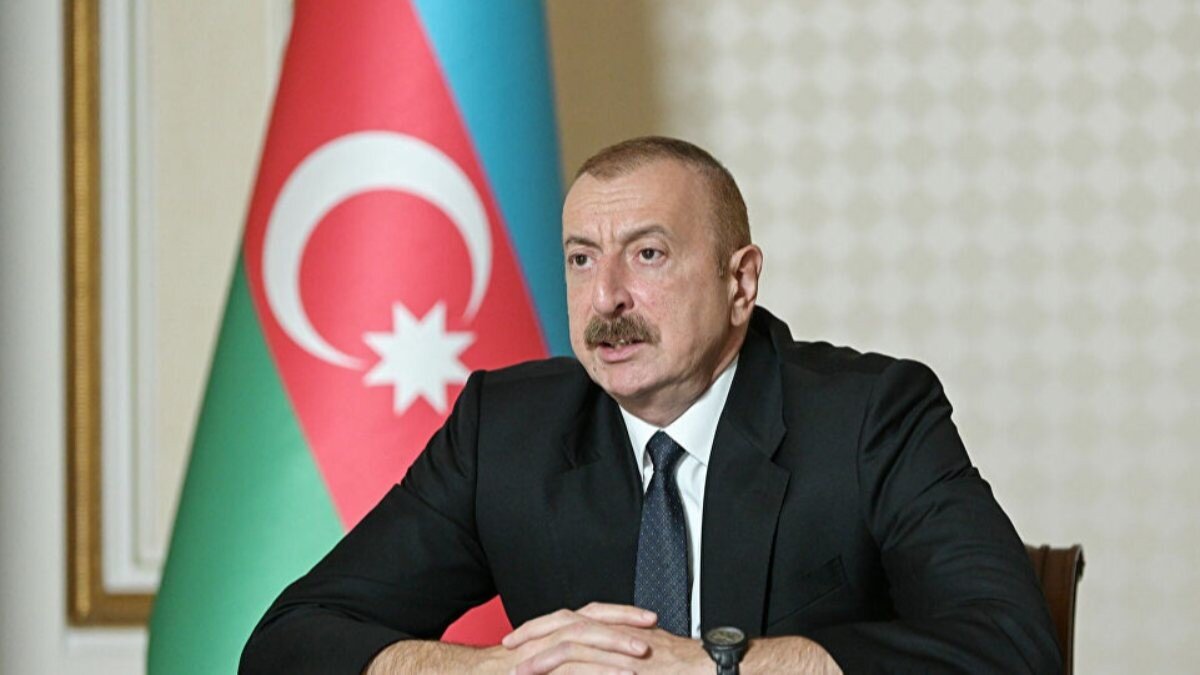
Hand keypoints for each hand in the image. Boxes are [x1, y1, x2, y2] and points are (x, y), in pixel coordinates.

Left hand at [496, 602, 706, 674]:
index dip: (545, 624)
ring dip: (541, 657)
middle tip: (509, 644)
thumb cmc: (678, 665)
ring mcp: (619, 646)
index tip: (522, 635)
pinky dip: (565, 673)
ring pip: (571, 642)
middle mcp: (615, 630)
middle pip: (565, 622)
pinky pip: (588, 666)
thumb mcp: (638, 652)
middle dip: (533, 632)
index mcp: (616, 625)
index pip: (573, 617)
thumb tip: (592, 663)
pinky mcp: (623, 664)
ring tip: (519, 670)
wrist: (705, 666)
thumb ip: (614, 653)